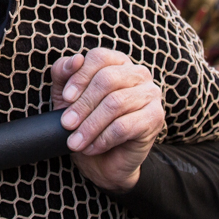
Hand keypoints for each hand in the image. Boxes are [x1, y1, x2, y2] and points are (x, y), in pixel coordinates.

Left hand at [50, 48, 163, 192]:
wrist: (103, 160)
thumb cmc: (84, 121)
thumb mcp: (66, 95)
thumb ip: (63, 73)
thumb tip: (74, 59)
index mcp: (117, 62)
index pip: (99, 57)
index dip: (80, 76)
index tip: (66, 98)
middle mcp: (138, 73)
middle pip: (107, 79)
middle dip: (82, 104)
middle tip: (66, 124)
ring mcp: (150, 94)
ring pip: (115, 103)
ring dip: (90, 125)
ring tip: (75, 142)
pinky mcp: (155, 118)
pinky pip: (124, 126)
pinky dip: (103, 138)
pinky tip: (91, 147)